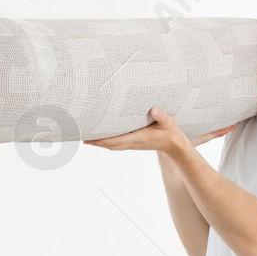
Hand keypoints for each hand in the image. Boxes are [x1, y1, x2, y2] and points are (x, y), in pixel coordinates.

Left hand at [84, 107, 233, 153]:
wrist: (174, 145)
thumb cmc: (170, 132)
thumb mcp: (169, 122)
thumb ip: (161, 116)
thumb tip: (153, 110)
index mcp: (139, 137)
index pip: (119, 140)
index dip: (106, 140)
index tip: (95, 139)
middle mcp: (133, 143)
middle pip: (111, 144)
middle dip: (97, 142)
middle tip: (82, 138)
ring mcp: (131, 144)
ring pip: (112, 145)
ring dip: (99, 143)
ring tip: (85, 139)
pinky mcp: (132, 143)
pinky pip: (115, 144)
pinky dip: (105, 142)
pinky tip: (98, 139)